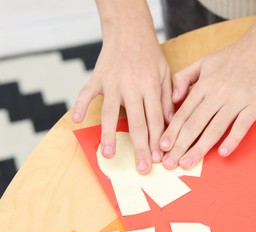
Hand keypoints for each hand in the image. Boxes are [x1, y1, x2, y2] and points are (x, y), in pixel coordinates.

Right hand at [72, 37, 173, 173]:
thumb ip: (167, 98)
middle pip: (136, 122)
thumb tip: (169, 124)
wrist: (129, 30)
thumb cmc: (150, 55)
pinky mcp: (97, 77)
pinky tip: (78, 121)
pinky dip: (80, 105)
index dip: (157, 141)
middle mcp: (132, 87)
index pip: (155, 119)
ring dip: (109, 135)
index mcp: (150, 87)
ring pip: (110, 112)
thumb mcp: (165, 74)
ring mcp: (112, 82)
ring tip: (109, 155)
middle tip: (142, 168)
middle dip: (140, 147)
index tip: (159, 159)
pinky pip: (86, 93)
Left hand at [159, 32, 255, 169]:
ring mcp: (237, 101)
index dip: (172, 131)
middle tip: (169, 163)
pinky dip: (233, 139)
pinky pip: (242, 125)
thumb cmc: (230, 58)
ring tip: (187, 163)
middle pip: (195, 124)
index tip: (162, 147)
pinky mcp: (254, 106)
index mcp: (204, 85)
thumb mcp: (202, 62)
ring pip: (215, 128)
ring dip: (200, 148)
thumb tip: (174, 98)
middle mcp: (218, 94)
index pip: (184, 113)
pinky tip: (223, 153)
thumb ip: (183, 77)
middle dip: (180, 145)